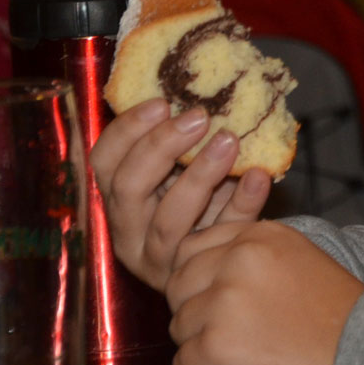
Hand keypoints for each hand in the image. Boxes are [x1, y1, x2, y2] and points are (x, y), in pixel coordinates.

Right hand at [89, 99, 271, 290]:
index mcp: (118, 198)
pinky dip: (242, 203)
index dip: (126, 130)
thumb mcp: (181, 169)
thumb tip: (204, 95)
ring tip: (230, 140)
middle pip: (128, 189)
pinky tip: (259, 175)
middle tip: (200, 116)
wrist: (230, 253)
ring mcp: (163, 258)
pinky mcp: (201, 270)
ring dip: (200, 175)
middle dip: (160, 147)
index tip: (162, 102)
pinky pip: (221, 235)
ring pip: (169, 220)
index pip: (104, 162)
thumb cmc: (200, 198)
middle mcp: (131, 231)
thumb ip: (181, 140)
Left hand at [166, 220, 363, 364]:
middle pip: (179, 284)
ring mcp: (224, 303)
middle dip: (194, 308)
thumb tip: (195, 265)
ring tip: (239, 348)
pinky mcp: (214, 346)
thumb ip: (248, 250)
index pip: (193, 247)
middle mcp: (238, 262)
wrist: (358, 349)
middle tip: (226, 328)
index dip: (198, 276)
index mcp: (258, 237)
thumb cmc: (331, 311)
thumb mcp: (294, 257)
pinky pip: (183, 360)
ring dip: (199, 341)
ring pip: (180, 324)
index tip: (214, 295)